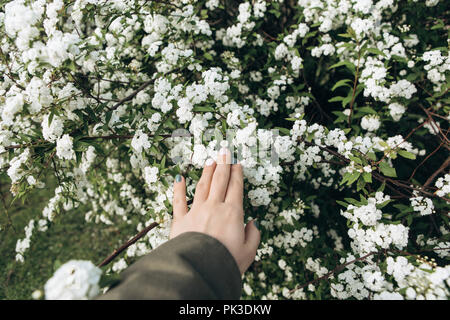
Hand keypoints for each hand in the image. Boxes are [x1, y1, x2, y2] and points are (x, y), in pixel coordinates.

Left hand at [170, 148, 260, 274]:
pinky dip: (179, 188)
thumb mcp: (248, 252)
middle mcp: (214, 207)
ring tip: (210, 161)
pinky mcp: (180, 220)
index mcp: (232, 213)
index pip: (236, 187)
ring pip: (202, 186)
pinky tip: (179, 178)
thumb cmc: (226, 262)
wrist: (199, 269)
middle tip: (224, 151)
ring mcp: (196, 212)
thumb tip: (253, 223)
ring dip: (206, 172)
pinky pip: (179, 201)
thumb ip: (253, 235)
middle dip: (223, 165)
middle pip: (220, 181)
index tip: (237, 162)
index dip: (237, 173)